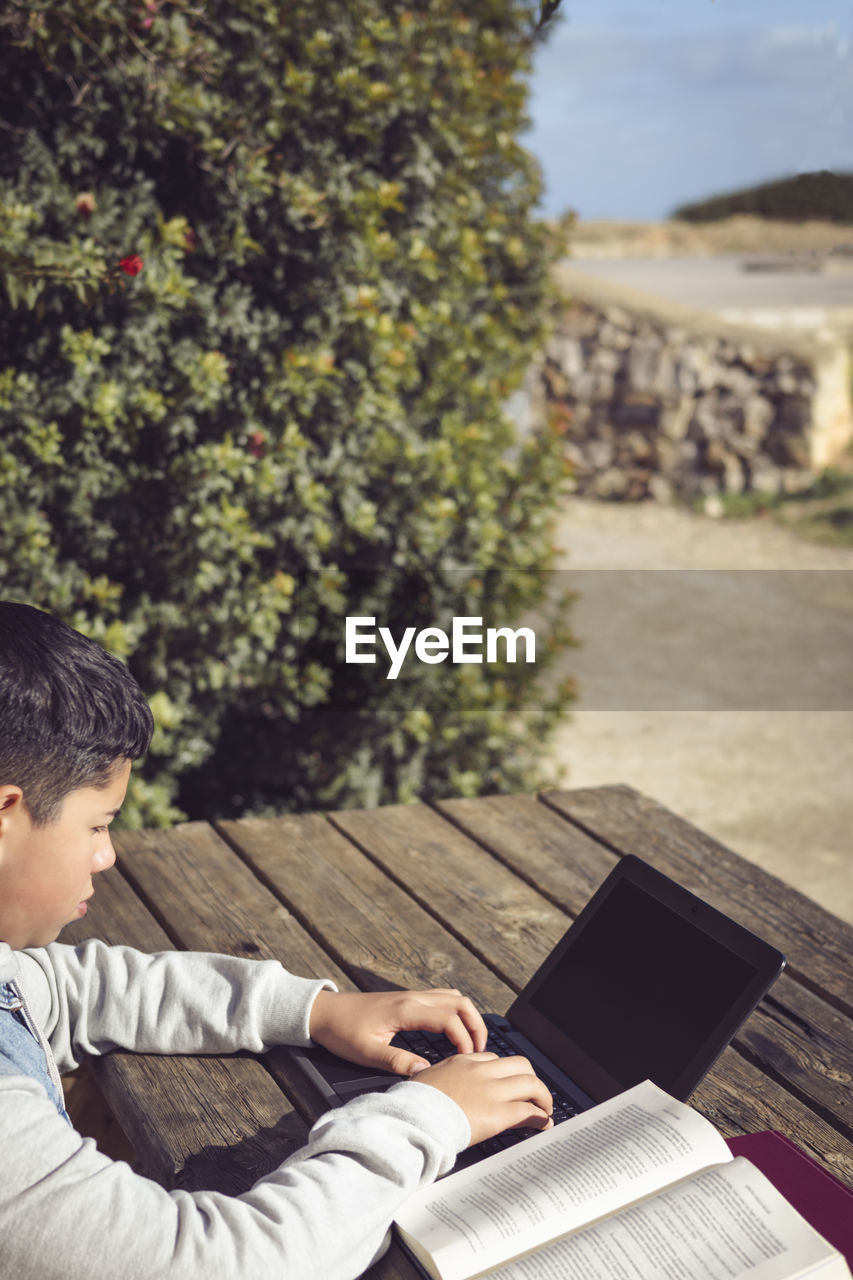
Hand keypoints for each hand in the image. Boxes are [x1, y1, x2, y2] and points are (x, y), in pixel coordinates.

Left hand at [309, 987, 487, 1074]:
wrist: (324, 1012)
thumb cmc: (343, 1031)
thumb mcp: (367, 1052)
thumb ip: (397, 1062)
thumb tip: (425, 1071)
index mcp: (407, 1010)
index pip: (450, 1020)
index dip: (465, 1040)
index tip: (469, 1061)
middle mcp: (414, 998)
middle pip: (460, 1003)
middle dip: (476, 1026)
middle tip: (481, 1052)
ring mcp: (412, 995)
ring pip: (453, 997)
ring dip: (468, 1017)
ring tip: (472, 1042)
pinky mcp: (408, 999)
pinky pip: (442, 998)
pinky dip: (456, 1012)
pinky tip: (454, 1031)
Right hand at [413, 1052, 553, 1146]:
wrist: (413, 1119)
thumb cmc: (413, 1104)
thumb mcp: (425, 1079)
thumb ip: (440, 1077)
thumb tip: (441, 1084)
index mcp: (462, 1061)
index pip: (494, 1059)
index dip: (505, 1073)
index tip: (509, 1084)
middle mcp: (481, 1071)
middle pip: (520, 1065)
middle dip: (531, 1079)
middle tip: (535, 1095)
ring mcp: (491, 1090)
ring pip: (531, 1084)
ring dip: (543, 1097)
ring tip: (544, 1110)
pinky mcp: (498, 1113)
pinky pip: (529, 1110)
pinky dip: (540, 1116)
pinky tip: (542, 1123)